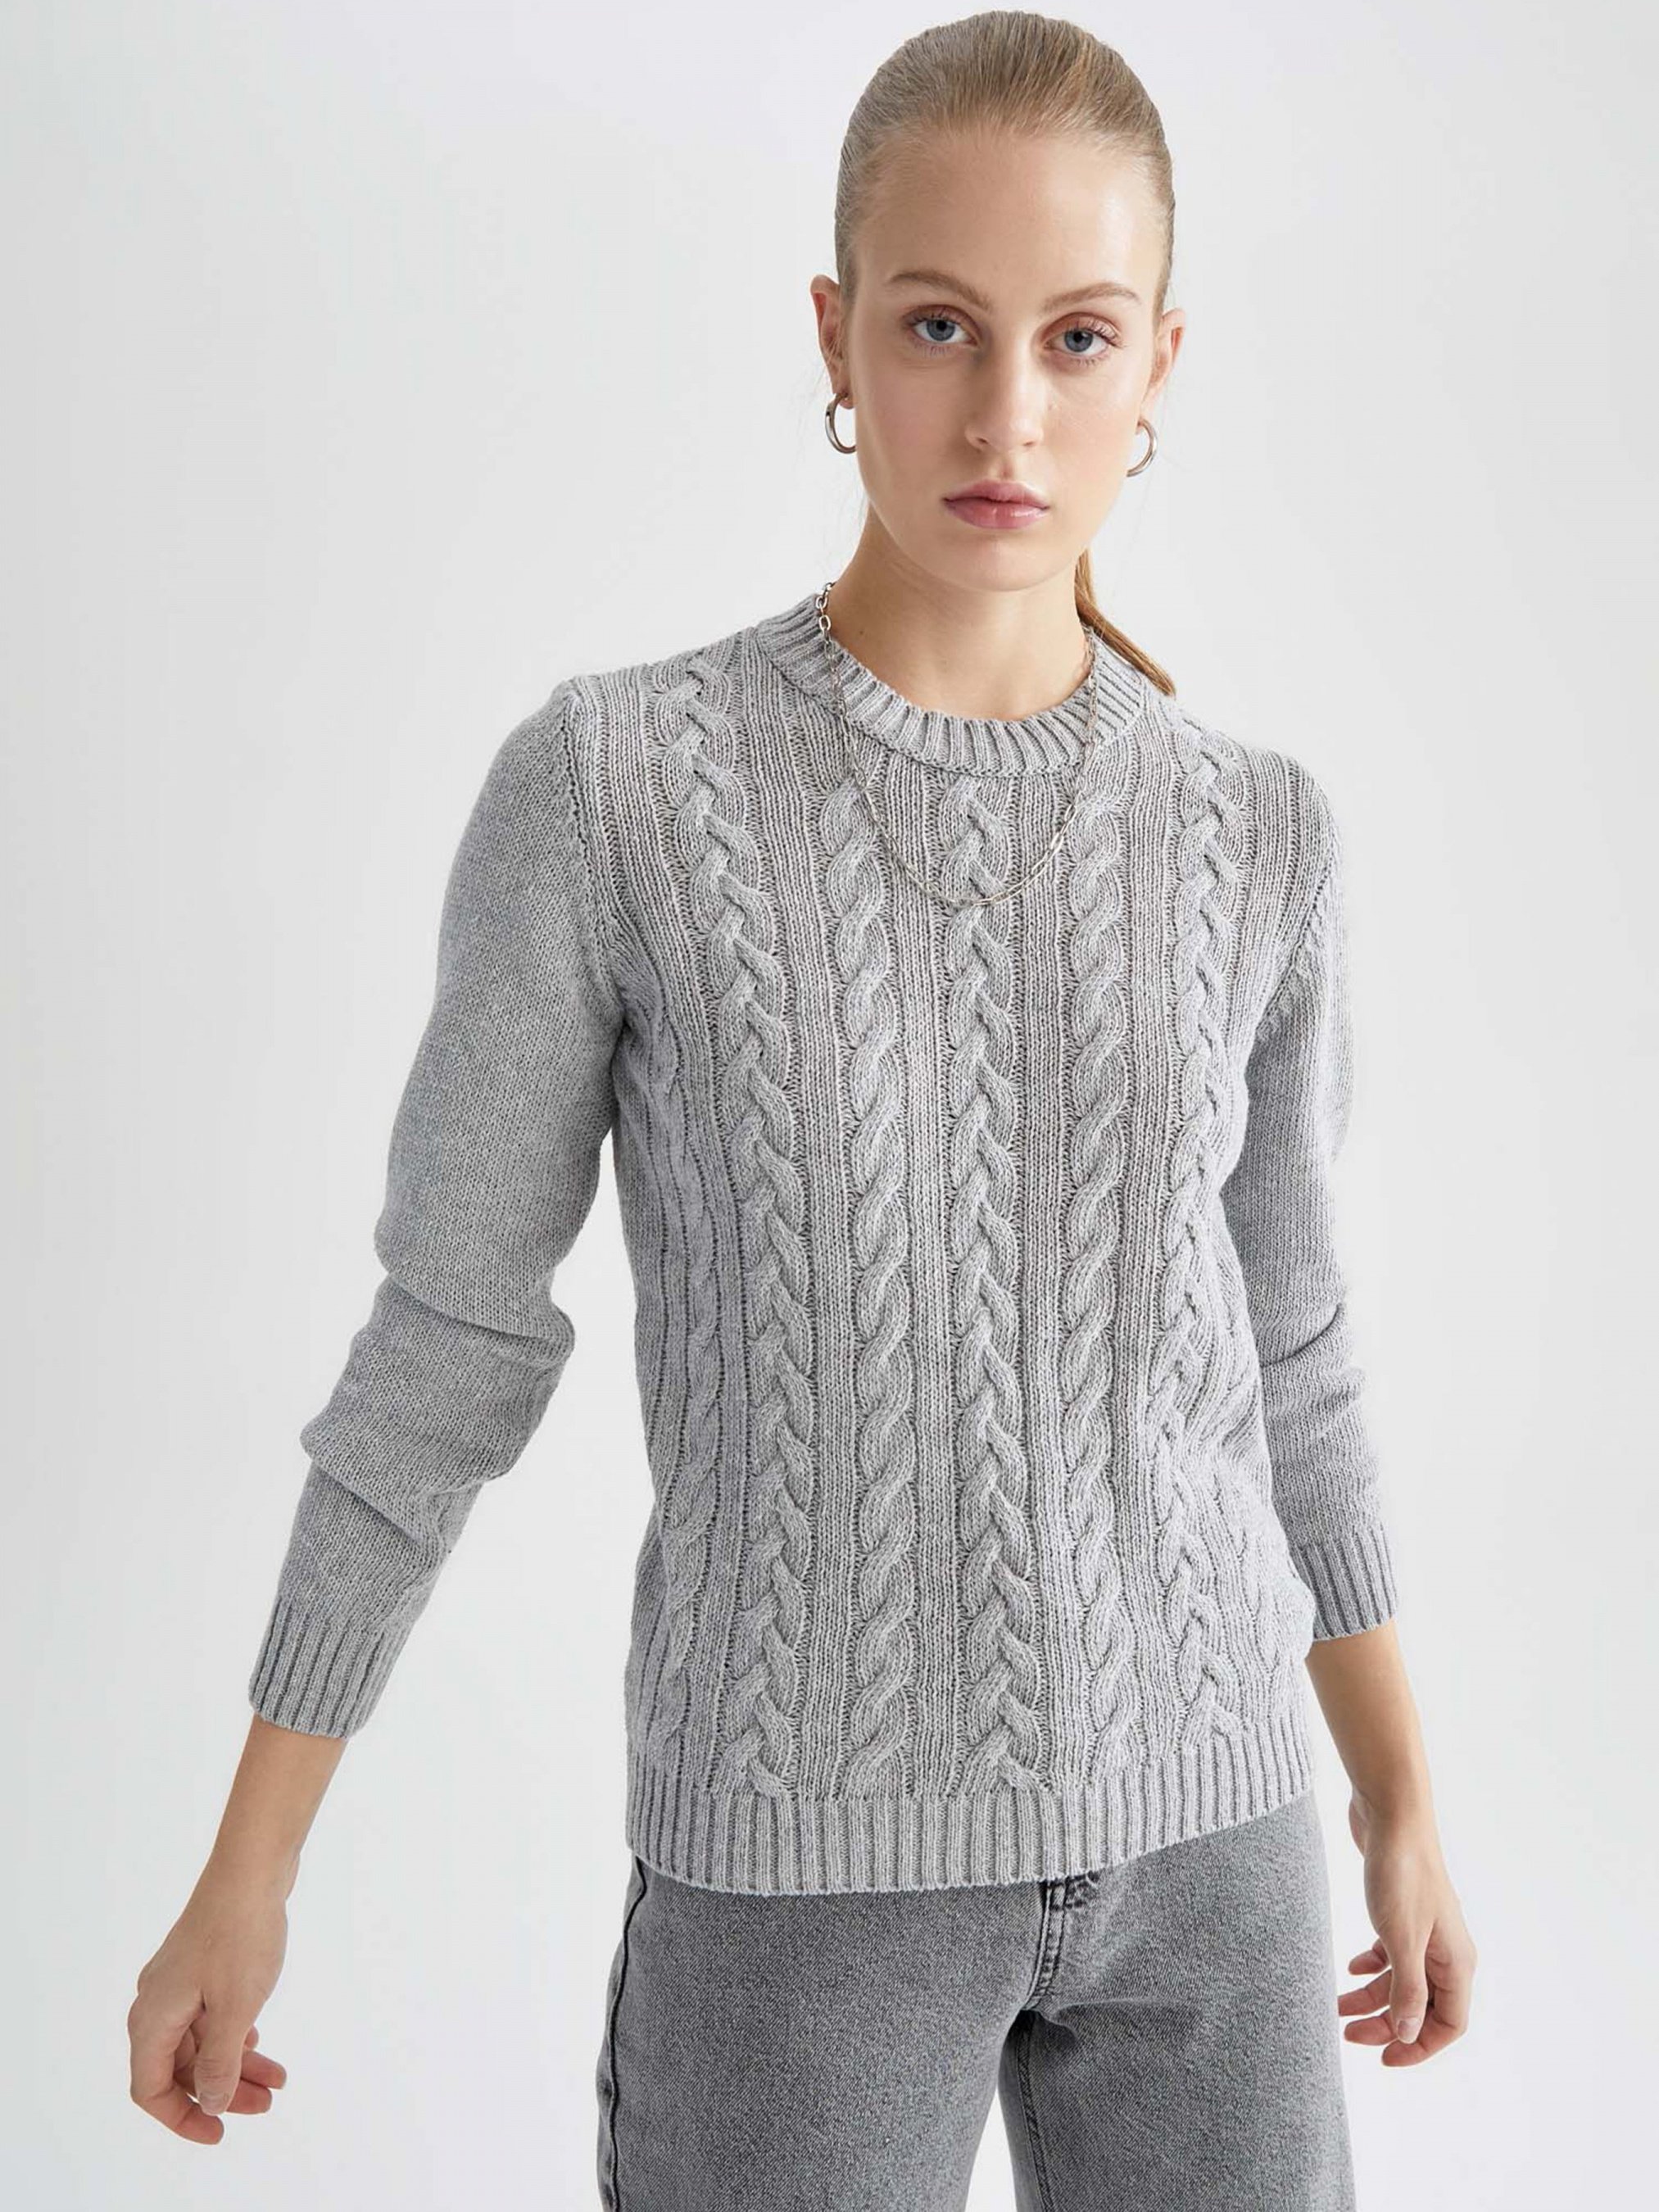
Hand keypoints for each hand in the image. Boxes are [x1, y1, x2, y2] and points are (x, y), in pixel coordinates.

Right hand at [127, 1878, 290, 2140]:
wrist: (252, 1867)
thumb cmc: (241, 1934)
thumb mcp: (235, 2009)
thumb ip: (220, 2062)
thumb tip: (211, 2102)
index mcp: (152, 2019)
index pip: (150, 2090)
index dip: (182, 2118)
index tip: (219, 2132)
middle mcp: (156, 2003)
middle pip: (178, 2068)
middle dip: (221, 2091)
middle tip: (265, 2104)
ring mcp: (178, 1982)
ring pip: (199, 2041)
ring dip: (236, 2062)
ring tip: (278, 2078)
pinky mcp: (200, 1966)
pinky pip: (210, 2015)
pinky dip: (234, 2033)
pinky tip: (259, 2037)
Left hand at [1338, 1790, 1475, 2065]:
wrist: (1391, 1812)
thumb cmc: (1401, 1873)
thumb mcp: (1401, 1938)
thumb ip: (1407, 1989)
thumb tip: (1409, 2033)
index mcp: (1456, 1962)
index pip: (1449, 2024)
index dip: (1420, 2047)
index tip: (1384, 2058)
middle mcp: (1446, 1950)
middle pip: (1423, 2007)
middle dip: (1387, 2025)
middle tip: (1347, 2033)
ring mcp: (1426, 1930)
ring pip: (1403, 1981)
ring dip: (1373, 1997)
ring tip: (1337, 2006)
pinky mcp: (1404, 1912)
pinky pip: (1393, 1954)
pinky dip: (1373, 1966)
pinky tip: (1350, 1967)